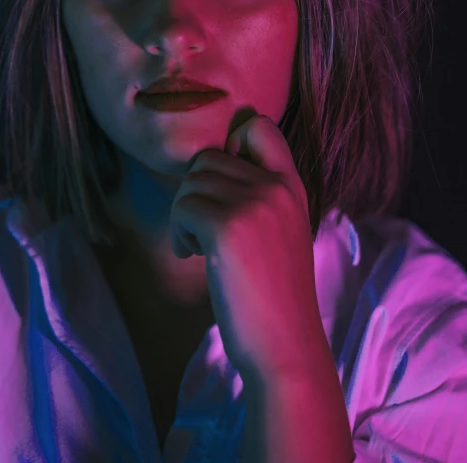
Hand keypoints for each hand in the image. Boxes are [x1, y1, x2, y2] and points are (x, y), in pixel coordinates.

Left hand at [169, 114, 322, 380]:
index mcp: (291, 185)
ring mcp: (254, 204)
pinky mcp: (227, 227)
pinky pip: (183, 207)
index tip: (222, 184)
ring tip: (200, 247)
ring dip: (184, 214)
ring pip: (190, 182)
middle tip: (204, 230)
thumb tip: (210, 164)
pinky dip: (179, 232)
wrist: (286, 345)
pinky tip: (194, 256)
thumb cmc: (274, 293)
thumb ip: (258, 193)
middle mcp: (275, 186)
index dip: (230, 143)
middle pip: (207, 158)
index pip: (258, 125)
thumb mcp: (280, 229)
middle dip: (196, 192)